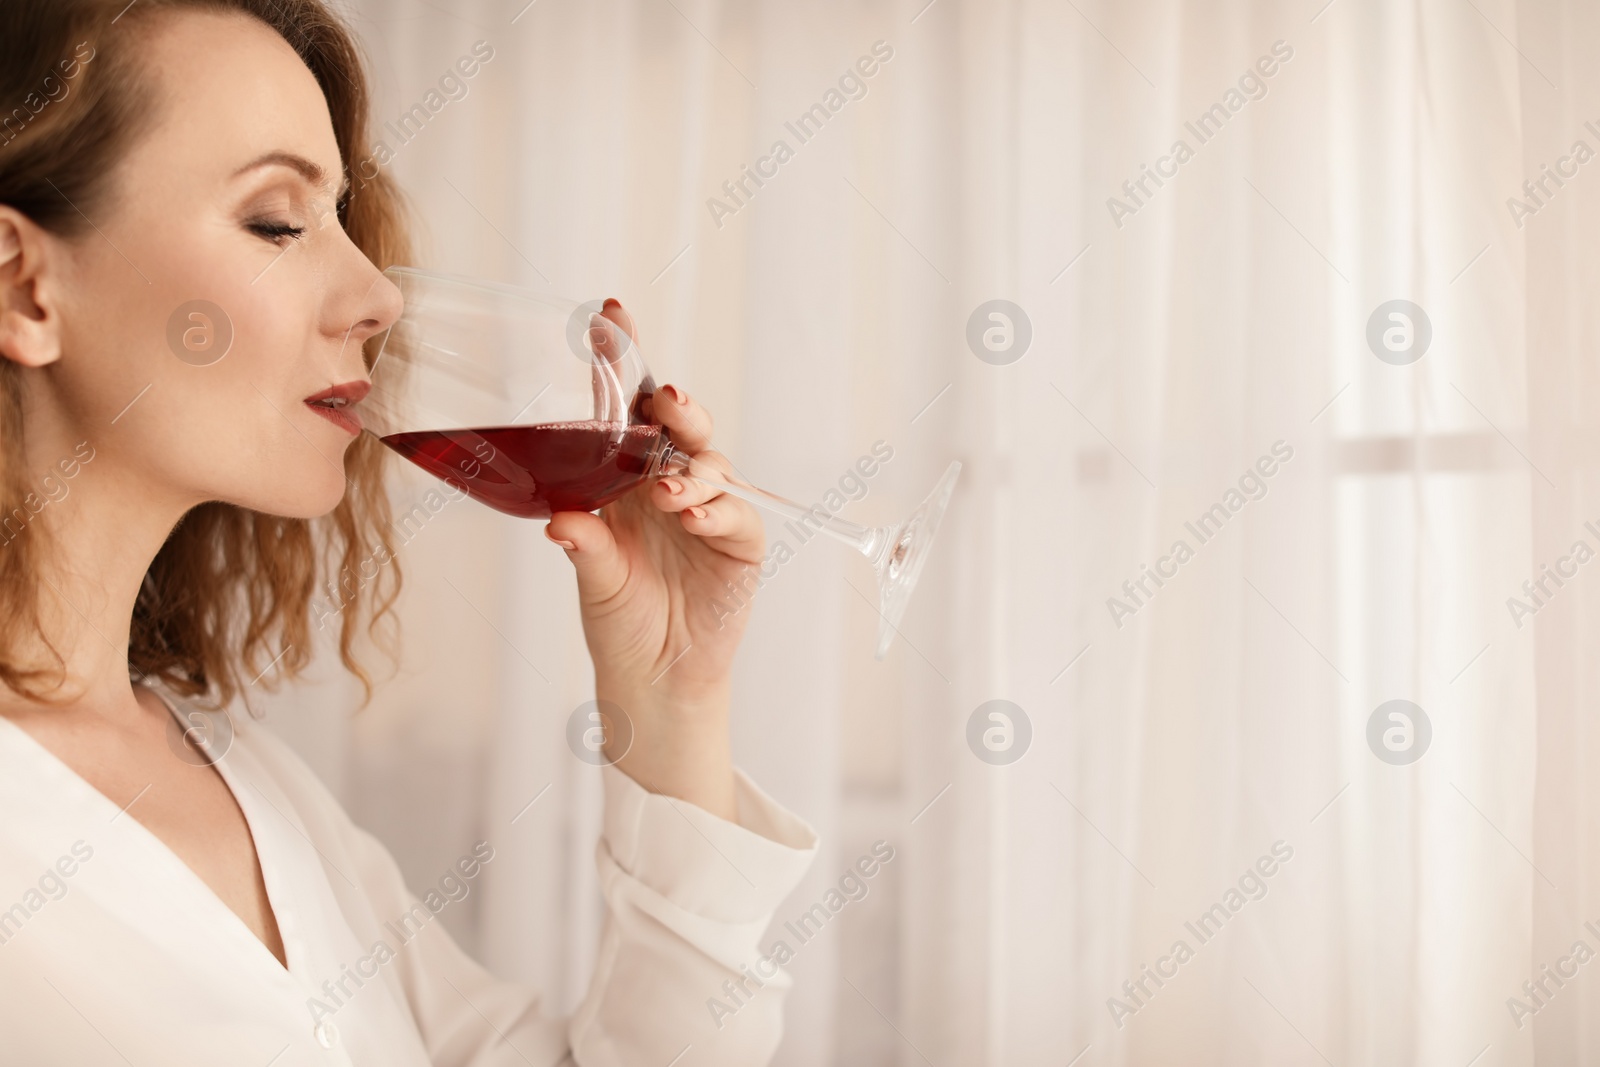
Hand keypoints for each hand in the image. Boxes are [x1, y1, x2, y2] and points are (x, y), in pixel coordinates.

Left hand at [544, 299, 761, 819]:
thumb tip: (561, 520)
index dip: (624, 362)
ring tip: (667, 491)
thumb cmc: (619, 622)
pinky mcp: (740, 546)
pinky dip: (716, 512)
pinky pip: (736, 517)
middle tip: (662, 401)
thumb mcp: (592, 579)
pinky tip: (691, 516)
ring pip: (712, 465)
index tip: (611, 315)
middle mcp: (671, 485)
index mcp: (627, 479)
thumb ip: (585, 547)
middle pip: (681, 427)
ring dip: (692, 469)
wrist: (654, 682)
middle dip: (675, 406)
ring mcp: (710, 512)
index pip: (628, 410)